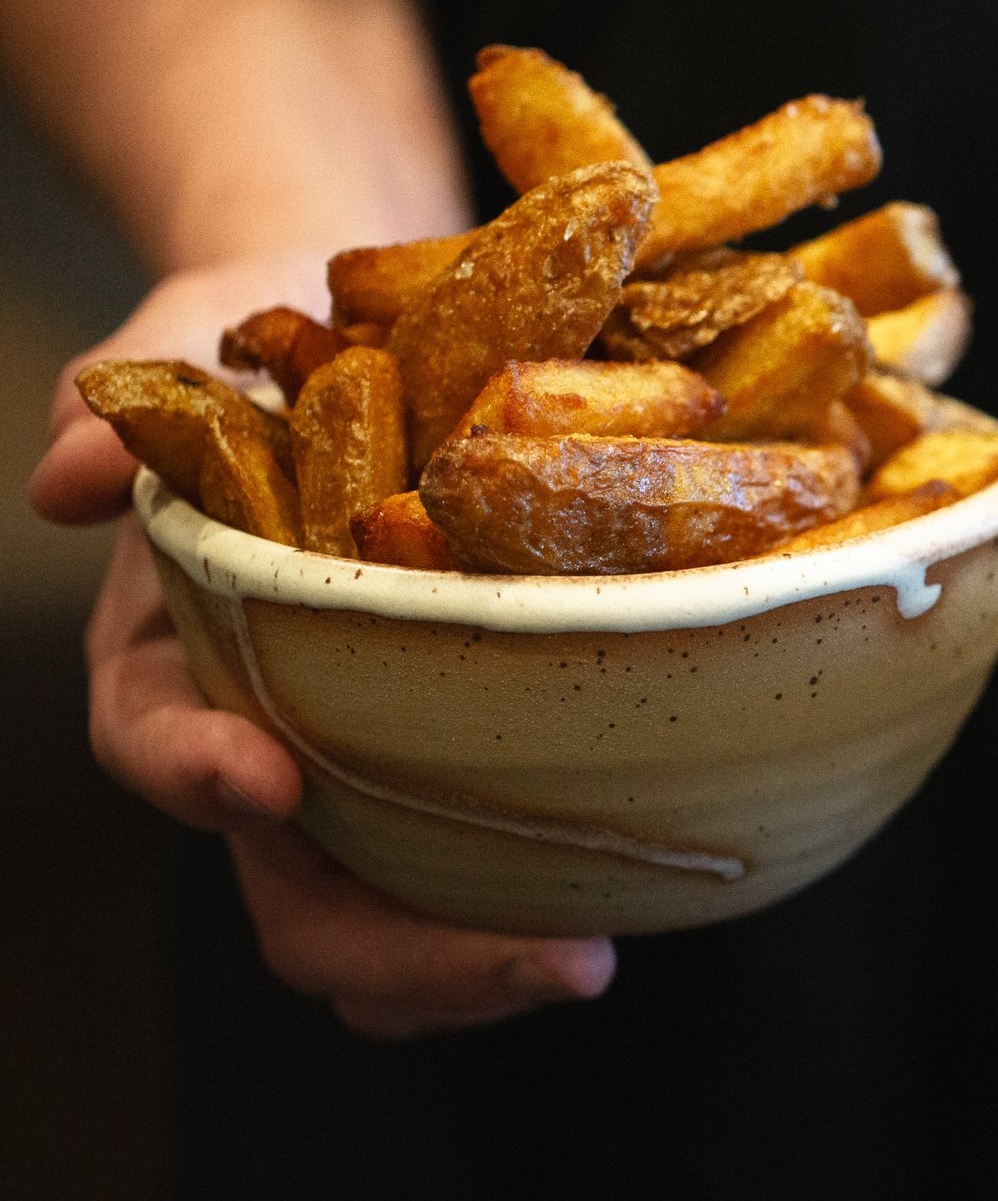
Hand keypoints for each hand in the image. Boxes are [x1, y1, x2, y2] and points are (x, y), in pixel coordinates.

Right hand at [33, 256, 613, 1034]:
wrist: (350, 340)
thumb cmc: (253, 354)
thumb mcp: (176, 357)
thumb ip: (110, 413)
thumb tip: (68, 479)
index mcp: (173, 655)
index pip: (154, 741)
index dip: (194, 773)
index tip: (265, 775)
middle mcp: (263, 738)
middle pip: (296, 895)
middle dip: (402, 949)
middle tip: (542, 957)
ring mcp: (358, 770)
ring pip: (385, 921)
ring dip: (474, 966)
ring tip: (585, 961)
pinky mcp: (450, 766)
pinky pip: (466, 878)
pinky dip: (522, 913)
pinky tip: (620, 912)